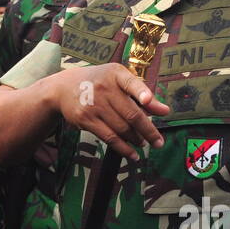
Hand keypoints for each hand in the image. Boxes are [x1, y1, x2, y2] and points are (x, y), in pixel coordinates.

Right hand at [52, 63, 167, 158]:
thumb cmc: (99, 82)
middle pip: (131, 114)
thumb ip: (142, 94)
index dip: (141, 92)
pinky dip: (123, 148)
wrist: (64, 87)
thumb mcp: (119, 80)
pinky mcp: (86, 120)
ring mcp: (94, 105)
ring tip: (144, 144)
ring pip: (122, 128)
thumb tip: (165, 111)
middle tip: (159, 142)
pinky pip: (109, 137)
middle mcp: (104, 88)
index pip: (131, 83)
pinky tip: (132, 154)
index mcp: (116, 74)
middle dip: (148, 131)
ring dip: (136, 139)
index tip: (148, 101)